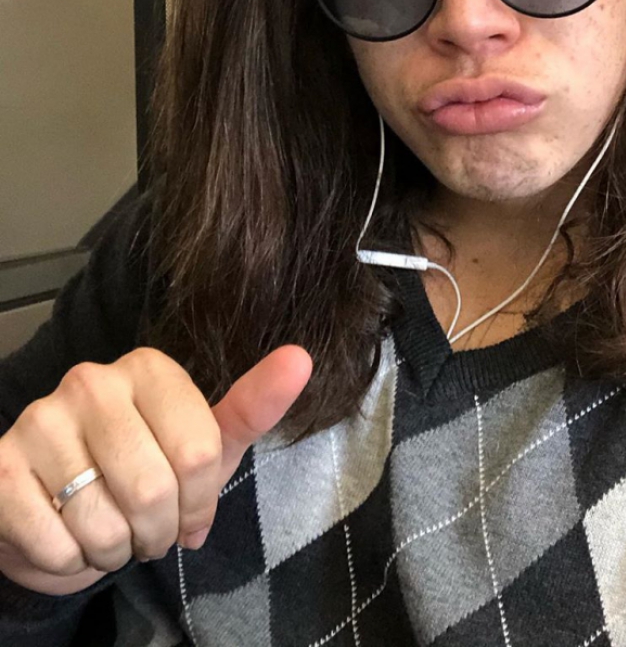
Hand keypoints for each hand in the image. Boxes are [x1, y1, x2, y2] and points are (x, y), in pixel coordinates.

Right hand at [0, 345, 310, 594]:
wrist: (50, 506)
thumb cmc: (140, 472)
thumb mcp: (203, 445)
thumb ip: (253, 406)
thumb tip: (301, 358)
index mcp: (148, 368)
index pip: (200, 453)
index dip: (199, 503)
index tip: (188, 509)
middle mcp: (91, 380)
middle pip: (155, 488)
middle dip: (157, 532)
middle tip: (145, 528)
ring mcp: (40, 419)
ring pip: (105, 521)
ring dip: (113, 549)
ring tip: (108, 530)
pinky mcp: (1, 466)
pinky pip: (56, 543)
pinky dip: (70, 560)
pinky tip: (66, 534)